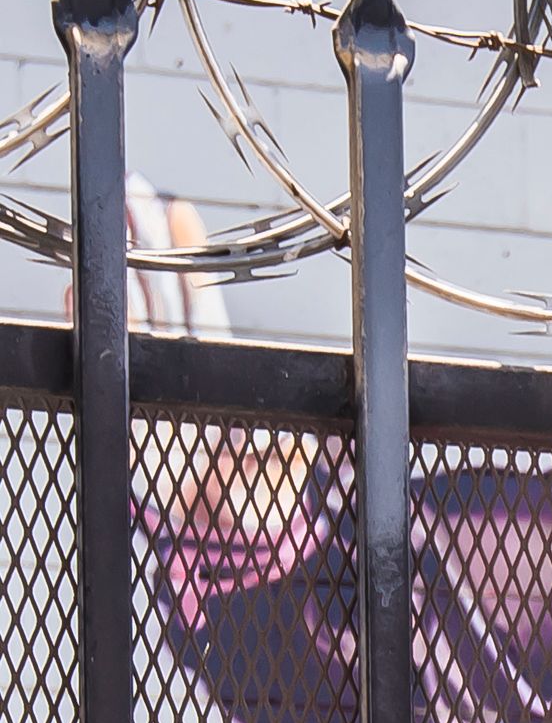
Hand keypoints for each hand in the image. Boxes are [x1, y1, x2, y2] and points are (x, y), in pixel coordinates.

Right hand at [74, 177, 317, 544]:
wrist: (216, 531)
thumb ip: (290, 449)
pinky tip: (74, 294)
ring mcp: (150, 379)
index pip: (204, 304)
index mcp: (222, 370)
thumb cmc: (255, 497)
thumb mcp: (282, 471)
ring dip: (116, 270)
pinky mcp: (124, 403)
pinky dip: (87, 325)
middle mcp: (184, 366)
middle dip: (149, 242)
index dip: (192, 260)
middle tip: (134, 192)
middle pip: (163, 292)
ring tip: (106, 226)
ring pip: (131, 313)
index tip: (181, 213)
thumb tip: (307, 433)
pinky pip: (103, 356)